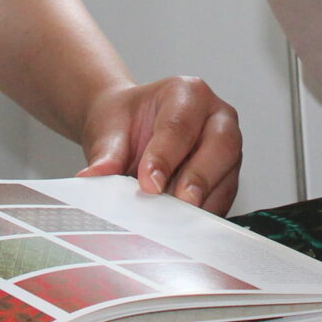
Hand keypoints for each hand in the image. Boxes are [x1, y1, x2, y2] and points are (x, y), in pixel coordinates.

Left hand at [76, 76, 242, 214]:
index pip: (181, 125)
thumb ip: (106, 152)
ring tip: (174, 222)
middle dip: (199, 177)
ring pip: (227, 177)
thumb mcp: (109, 129)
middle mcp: (217, 117)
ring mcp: (227, 150)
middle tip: (177, 203)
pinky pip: (223, 200)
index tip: (148, 183)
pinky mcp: (226, 179)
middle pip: (221, 145)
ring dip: (202, 203)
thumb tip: (95, 176)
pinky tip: (182, 227)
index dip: (165, 156)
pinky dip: (203, 217)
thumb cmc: (126, 122)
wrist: (129, 130)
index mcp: (188, 93)